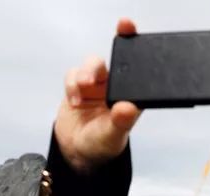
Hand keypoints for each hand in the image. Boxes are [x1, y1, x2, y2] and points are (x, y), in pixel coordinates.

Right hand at [55, 18, 141, 172]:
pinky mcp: (78, 87)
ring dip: (84, 75)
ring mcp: (97, 86)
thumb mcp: (114, 137)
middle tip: (92, 78)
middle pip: (109, 61)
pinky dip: (72, 85)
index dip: (132, 43)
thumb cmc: (103, 145)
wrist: (79, 154)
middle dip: (97, 66)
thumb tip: (128, 108)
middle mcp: (116, 87)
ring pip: (90, 66)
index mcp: (132, 94)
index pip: (137, 65)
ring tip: (81, 92)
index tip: (126, 26)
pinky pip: (73, 76)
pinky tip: (75, 101)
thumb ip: (121, 123)